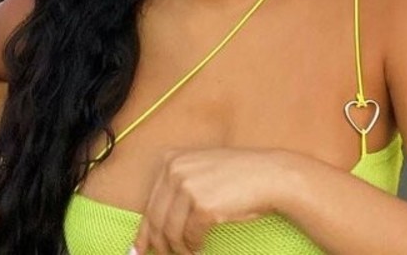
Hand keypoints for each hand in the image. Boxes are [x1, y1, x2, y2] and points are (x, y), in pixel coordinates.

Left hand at [134, 148, 282, 254]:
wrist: (267, 175)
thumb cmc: (236, 177)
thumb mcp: (200, 173)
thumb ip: (175, 193)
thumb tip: (150, 232)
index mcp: (171, 159)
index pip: (149, 205)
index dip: (143, 233)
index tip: (138, 250)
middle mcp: (175, 170)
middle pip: (156, 220)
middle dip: (160, 246)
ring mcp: (188, 186)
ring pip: (170, 232)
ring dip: (179, 250)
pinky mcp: (202, 206)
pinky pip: (189, 237)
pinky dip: (194, 248)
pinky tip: (200, 249)